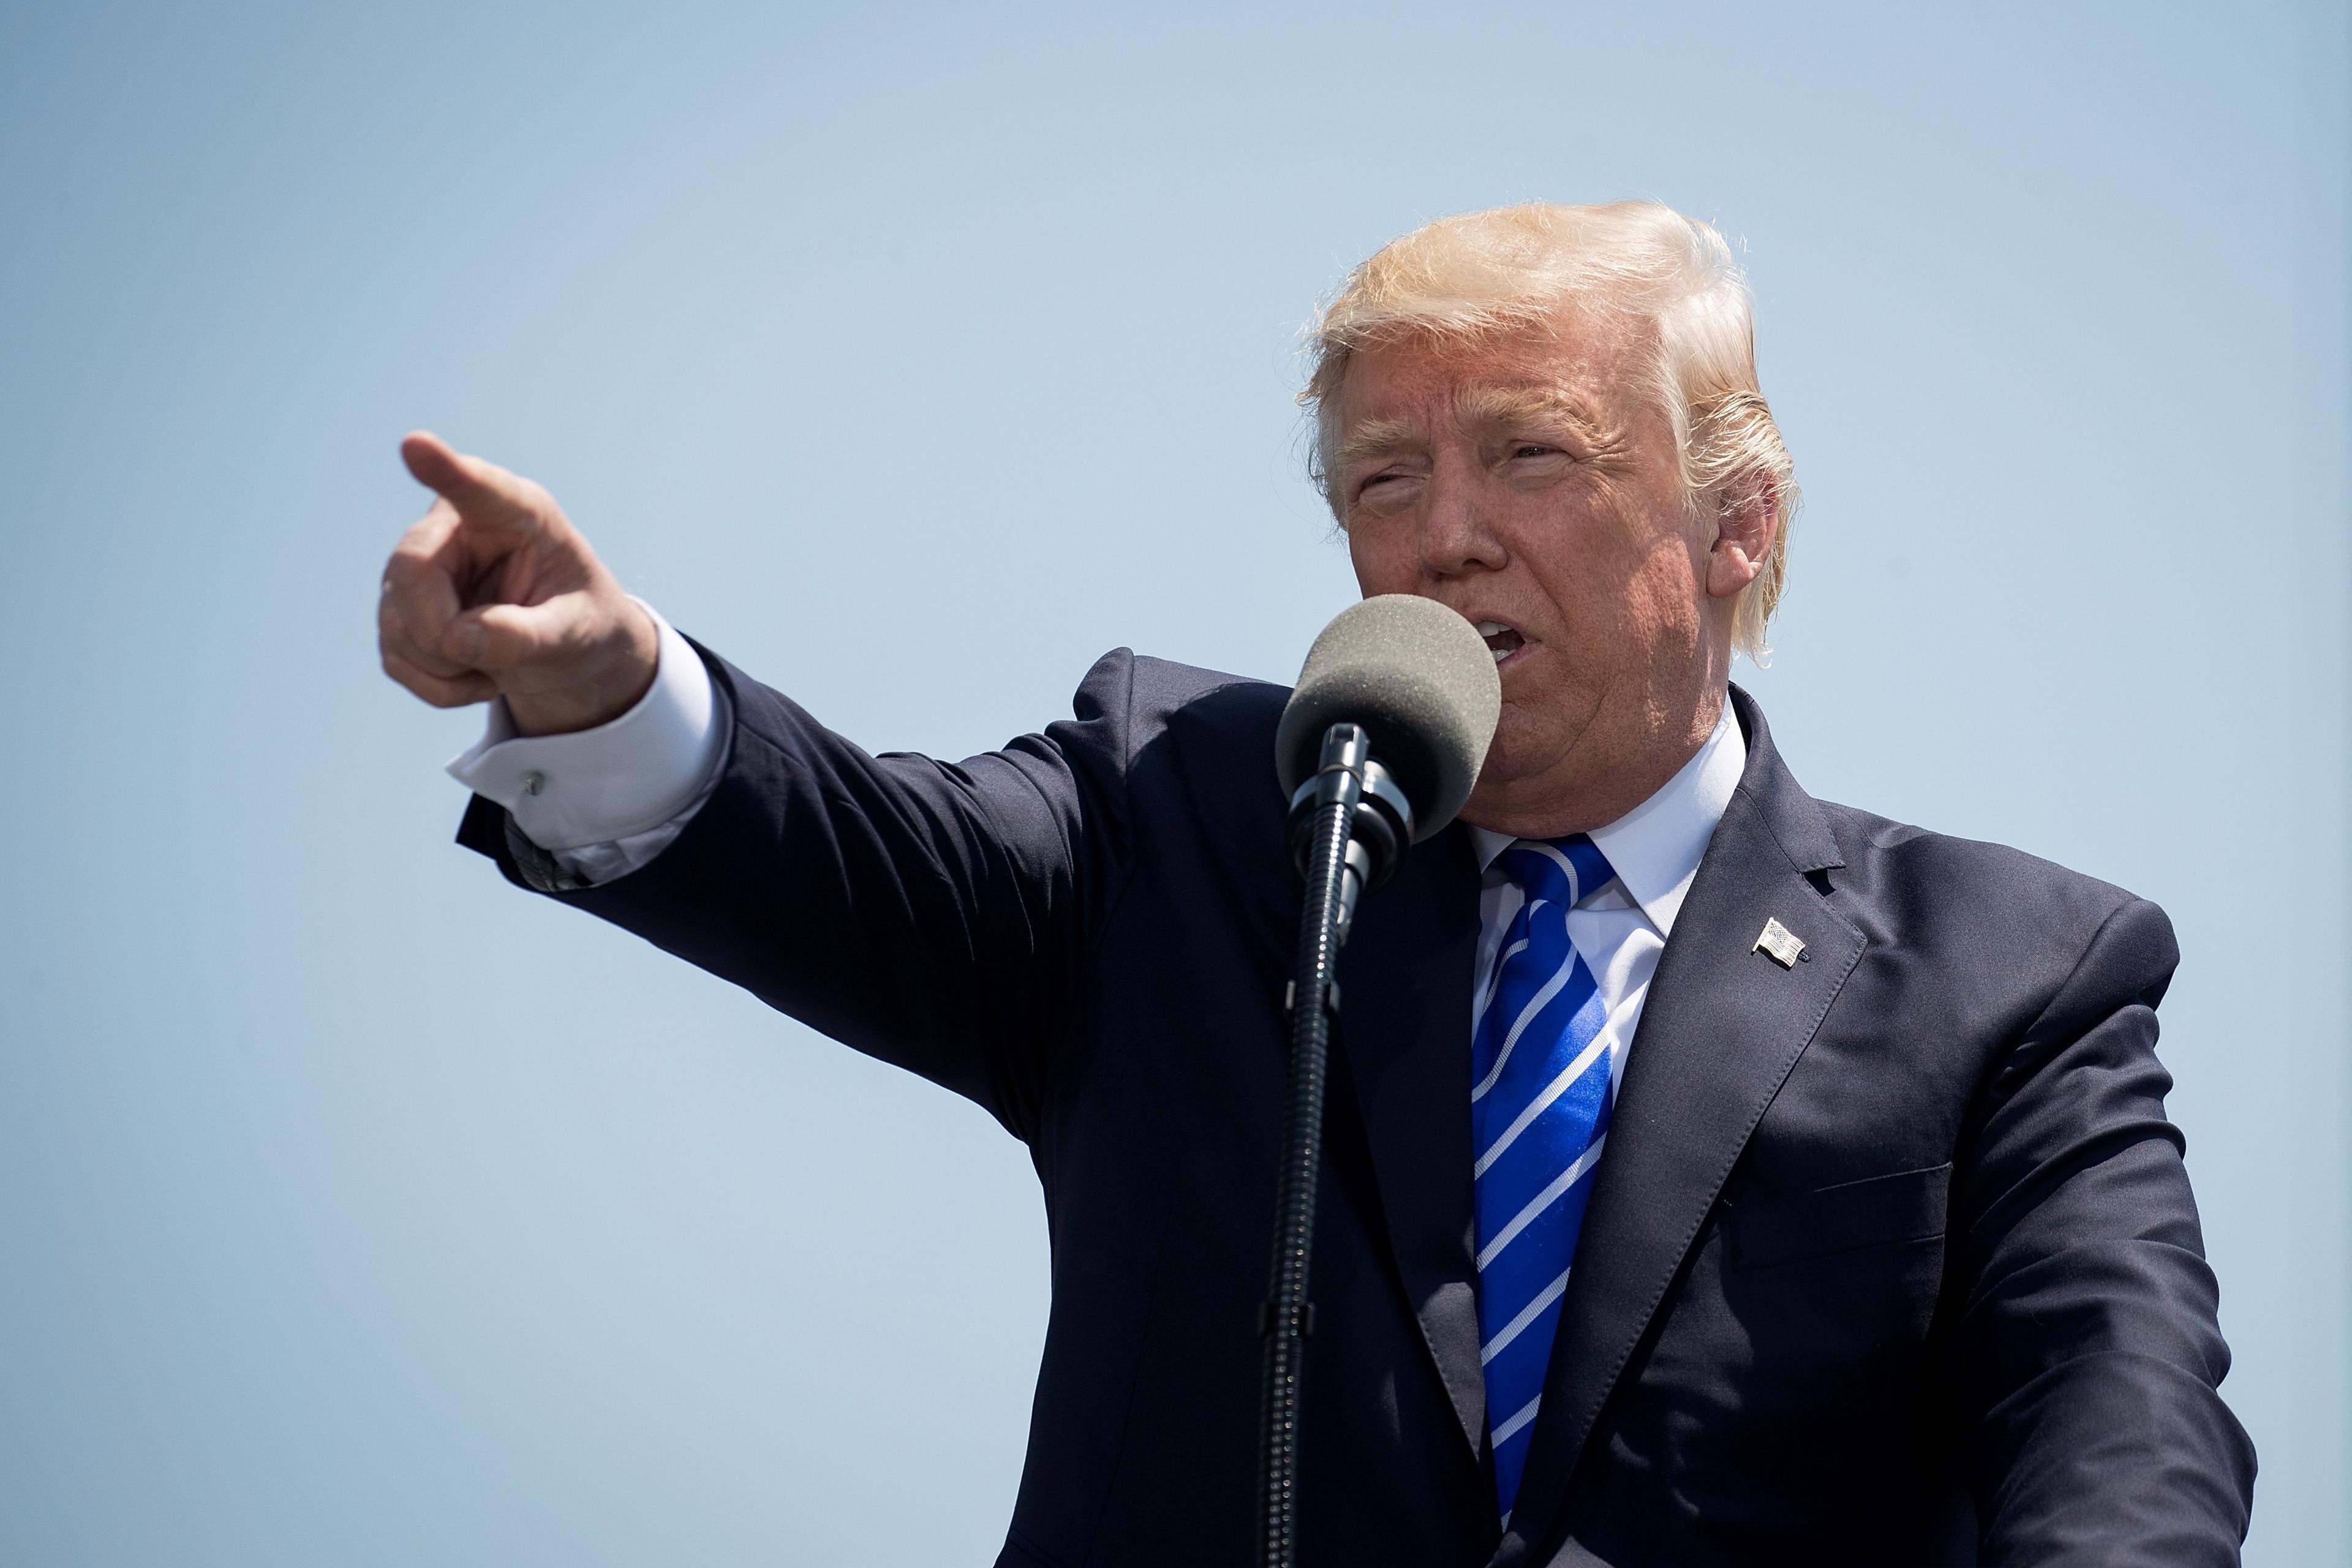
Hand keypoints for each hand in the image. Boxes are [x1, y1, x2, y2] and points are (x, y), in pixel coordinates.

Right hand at [378, 432, 658, 735]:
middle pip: (410, 572)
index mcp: (518, 512)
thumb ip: (527, 635)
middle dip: (443, 633)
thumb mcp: (577, 632)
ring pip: (397, 623)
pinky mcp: (400, 609)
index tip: (416, 445)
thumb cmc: (583, 621)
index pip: (476, 487)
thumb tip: (458, 640)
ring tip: (501, 662)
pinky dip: (439, 685)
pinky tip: (478, 673)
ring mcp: (420, 566)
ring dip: (448, 665)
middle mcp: (457, 527)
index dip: (443, 468)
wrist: (570, 649)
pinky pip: (396, 658)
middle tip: (489, 662)